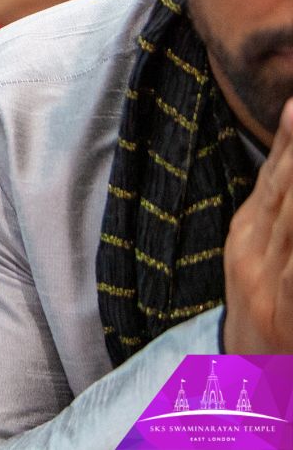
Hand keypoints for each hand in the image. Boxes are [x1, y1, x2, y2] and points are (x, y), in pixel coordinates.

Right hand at [224, 100, 292, 352]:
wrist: (250, 397)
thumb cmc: (271, 322)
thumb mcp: (261, 262)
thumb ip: (277, 209)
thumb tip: (288, 153)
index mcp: (246, 238)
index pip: (272, 175)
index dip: (289, 137)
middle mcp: (254, 256)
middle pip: (285, 189)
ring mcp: (271, 286)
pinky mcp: (288, 311)